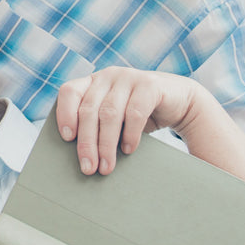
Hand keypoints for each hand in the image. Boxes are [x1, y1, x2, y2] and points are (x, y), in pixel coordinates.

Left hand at [55, 67, 198, 174]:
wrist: (179, 102)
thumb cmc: (138, 115)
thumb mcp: (114, 118)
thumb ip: (96, 126)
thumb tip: (80, 159)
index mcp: (93, 81)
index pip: (69, 92)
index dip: (65, 113)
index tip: (66, 138)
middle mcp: (108, 76)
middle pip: (89, 110)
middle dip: (87, 142)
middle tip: (88, 168)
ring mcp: (129, 77)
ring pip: (109, 113)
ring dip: (106, 144)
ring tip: (106, 167)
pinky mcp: (150, 85)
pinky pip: (134, 112)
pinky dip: (130, 135)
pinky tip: (128, 150)